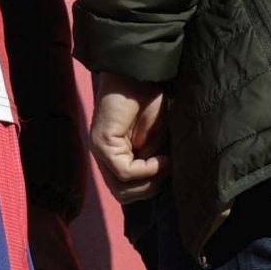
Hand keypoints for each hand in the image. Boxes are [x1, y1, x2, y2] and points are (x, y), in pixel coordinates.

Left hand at [88, 71, 169, 203]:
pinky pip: (124, 171)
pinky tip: (160, 158)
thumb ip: (151, 162)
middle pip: (123, 195)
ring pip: (121, 189)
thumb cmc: (148, 101)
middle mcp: (104, 157)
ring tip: (166, 164)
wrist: (139, 75)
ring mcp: (100, 151)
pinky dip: (147, 170)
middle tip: (168, 171)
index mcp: (114, 156)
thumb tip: (158, 183)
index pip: (127, 190)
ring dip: (149, 182)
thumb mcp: (155, 139)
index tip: (170, 171)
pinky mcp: (102, 143)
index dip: (151, 187)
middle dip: (150, 189)